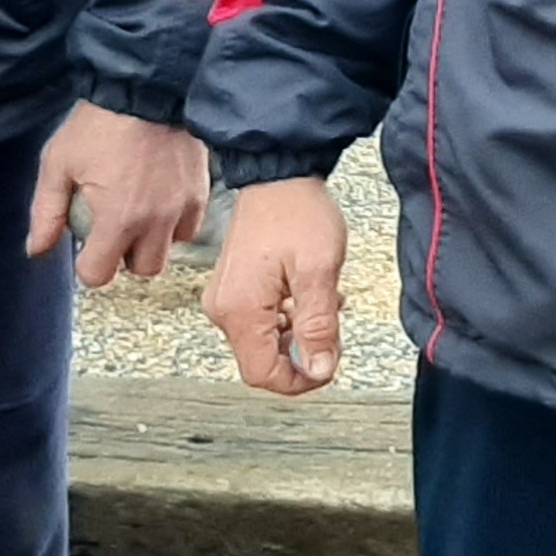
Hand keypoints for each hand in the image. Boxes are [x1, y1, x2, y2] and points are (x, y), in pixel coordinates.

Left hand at [30, 102, 207, 287]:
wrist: (149, 86)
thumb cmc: (100, 123)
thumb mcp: (59, 162)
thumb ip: (47, 212)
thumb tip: (37, 249)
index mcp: (118, 218)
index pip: (99, 274)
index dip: (87, 265)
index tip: (85, 246)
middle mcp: (155, 220)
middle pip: (142, 269)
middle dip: (124, 257)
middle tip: (112, 230)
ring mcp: (182, 206)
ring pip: (169, 250)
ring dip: (151, 243)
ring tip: (137, 216)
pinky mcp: (200, 191)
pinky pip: (190, 226)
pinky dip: (174, 224)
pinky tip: (159, 201)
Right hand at [205, 175, 347, 393]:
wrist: (278, 175)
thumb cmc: (297, 213)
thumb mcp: (319, 271)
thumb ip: (318, 326)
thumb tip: (319, 368)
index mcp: (240, 310)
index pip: (262, 374)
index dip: (298, 380)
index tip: (326, 367)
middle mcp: (224, 309)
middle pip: (261, 361)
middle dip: (300, 355)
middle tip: (331, 333)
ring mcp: (226, 298)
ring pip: (263, 342)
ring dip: (296, 335)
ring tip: (324, 307)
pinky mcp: (233, 288)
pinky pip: (258, 321)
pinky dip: (286, 320)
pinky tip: (307, 298)